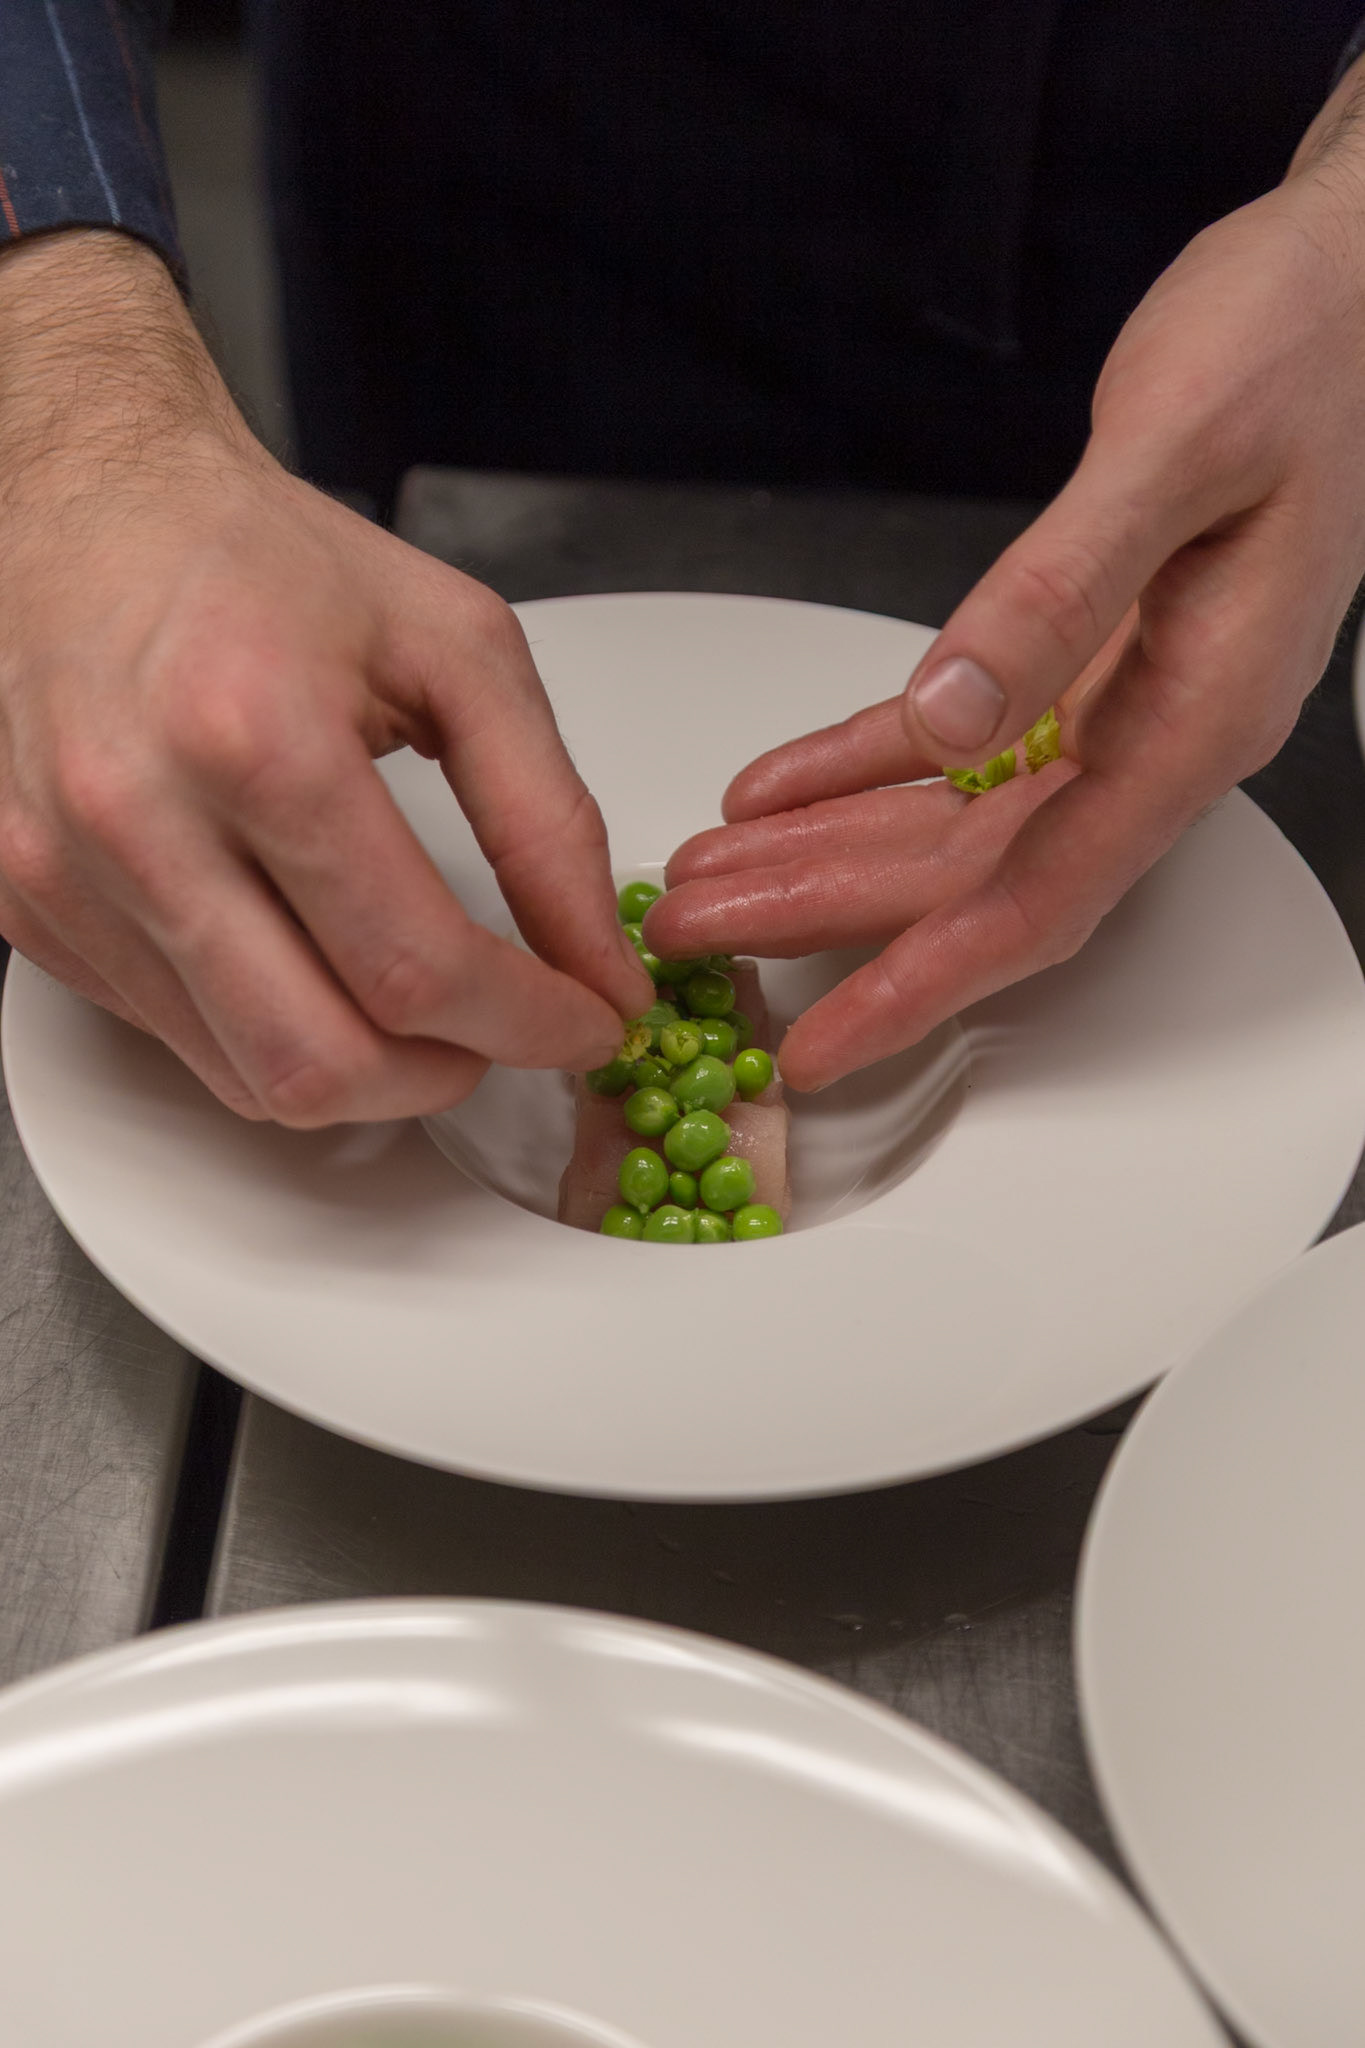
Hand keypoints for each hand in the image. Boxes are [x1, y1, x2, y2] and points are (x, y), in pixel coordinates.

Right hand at [0, 232, 649, 1122]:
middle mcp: (136, 818)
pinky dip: (272, 1034)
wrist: (86, 506)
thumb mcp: (458, 649)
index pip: (414, 965)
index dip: (527, 1023)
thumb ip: (546, 817)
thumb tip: (597, 964)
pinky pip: (179, 1039)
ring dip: (365, 1073)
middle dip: (444, 1076)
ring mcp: (63, 875)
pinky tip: (312, 961)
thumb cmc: (264, 560)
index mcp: (257, 736)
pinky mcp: (25, 907)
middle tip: (500, 1031)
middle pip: (320, 1060)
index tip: (584, 1022)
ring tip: (417, 1002)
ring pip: (247, 1078)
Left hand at [647, 62, 1364, 1088]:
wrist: (1345, 279)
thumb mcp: (1173, 453)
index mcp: (1194, 720)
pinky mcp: (1085, 656)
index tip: (818, 1043)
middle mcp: (1157, 736)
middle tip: (690, 935)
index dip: (917, 981)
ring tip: (707, 876)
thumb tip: (952, 721)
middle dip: (824, 913)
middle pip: (968, 874)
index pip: (1038, 898)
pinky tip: (777, 786)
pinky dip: (862, 765)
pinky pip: (958, 743)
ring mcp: (1121, 702)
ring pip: (951, 821)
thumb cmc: (1291, 345)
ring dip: (824, 850)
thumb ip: (1060, 594)